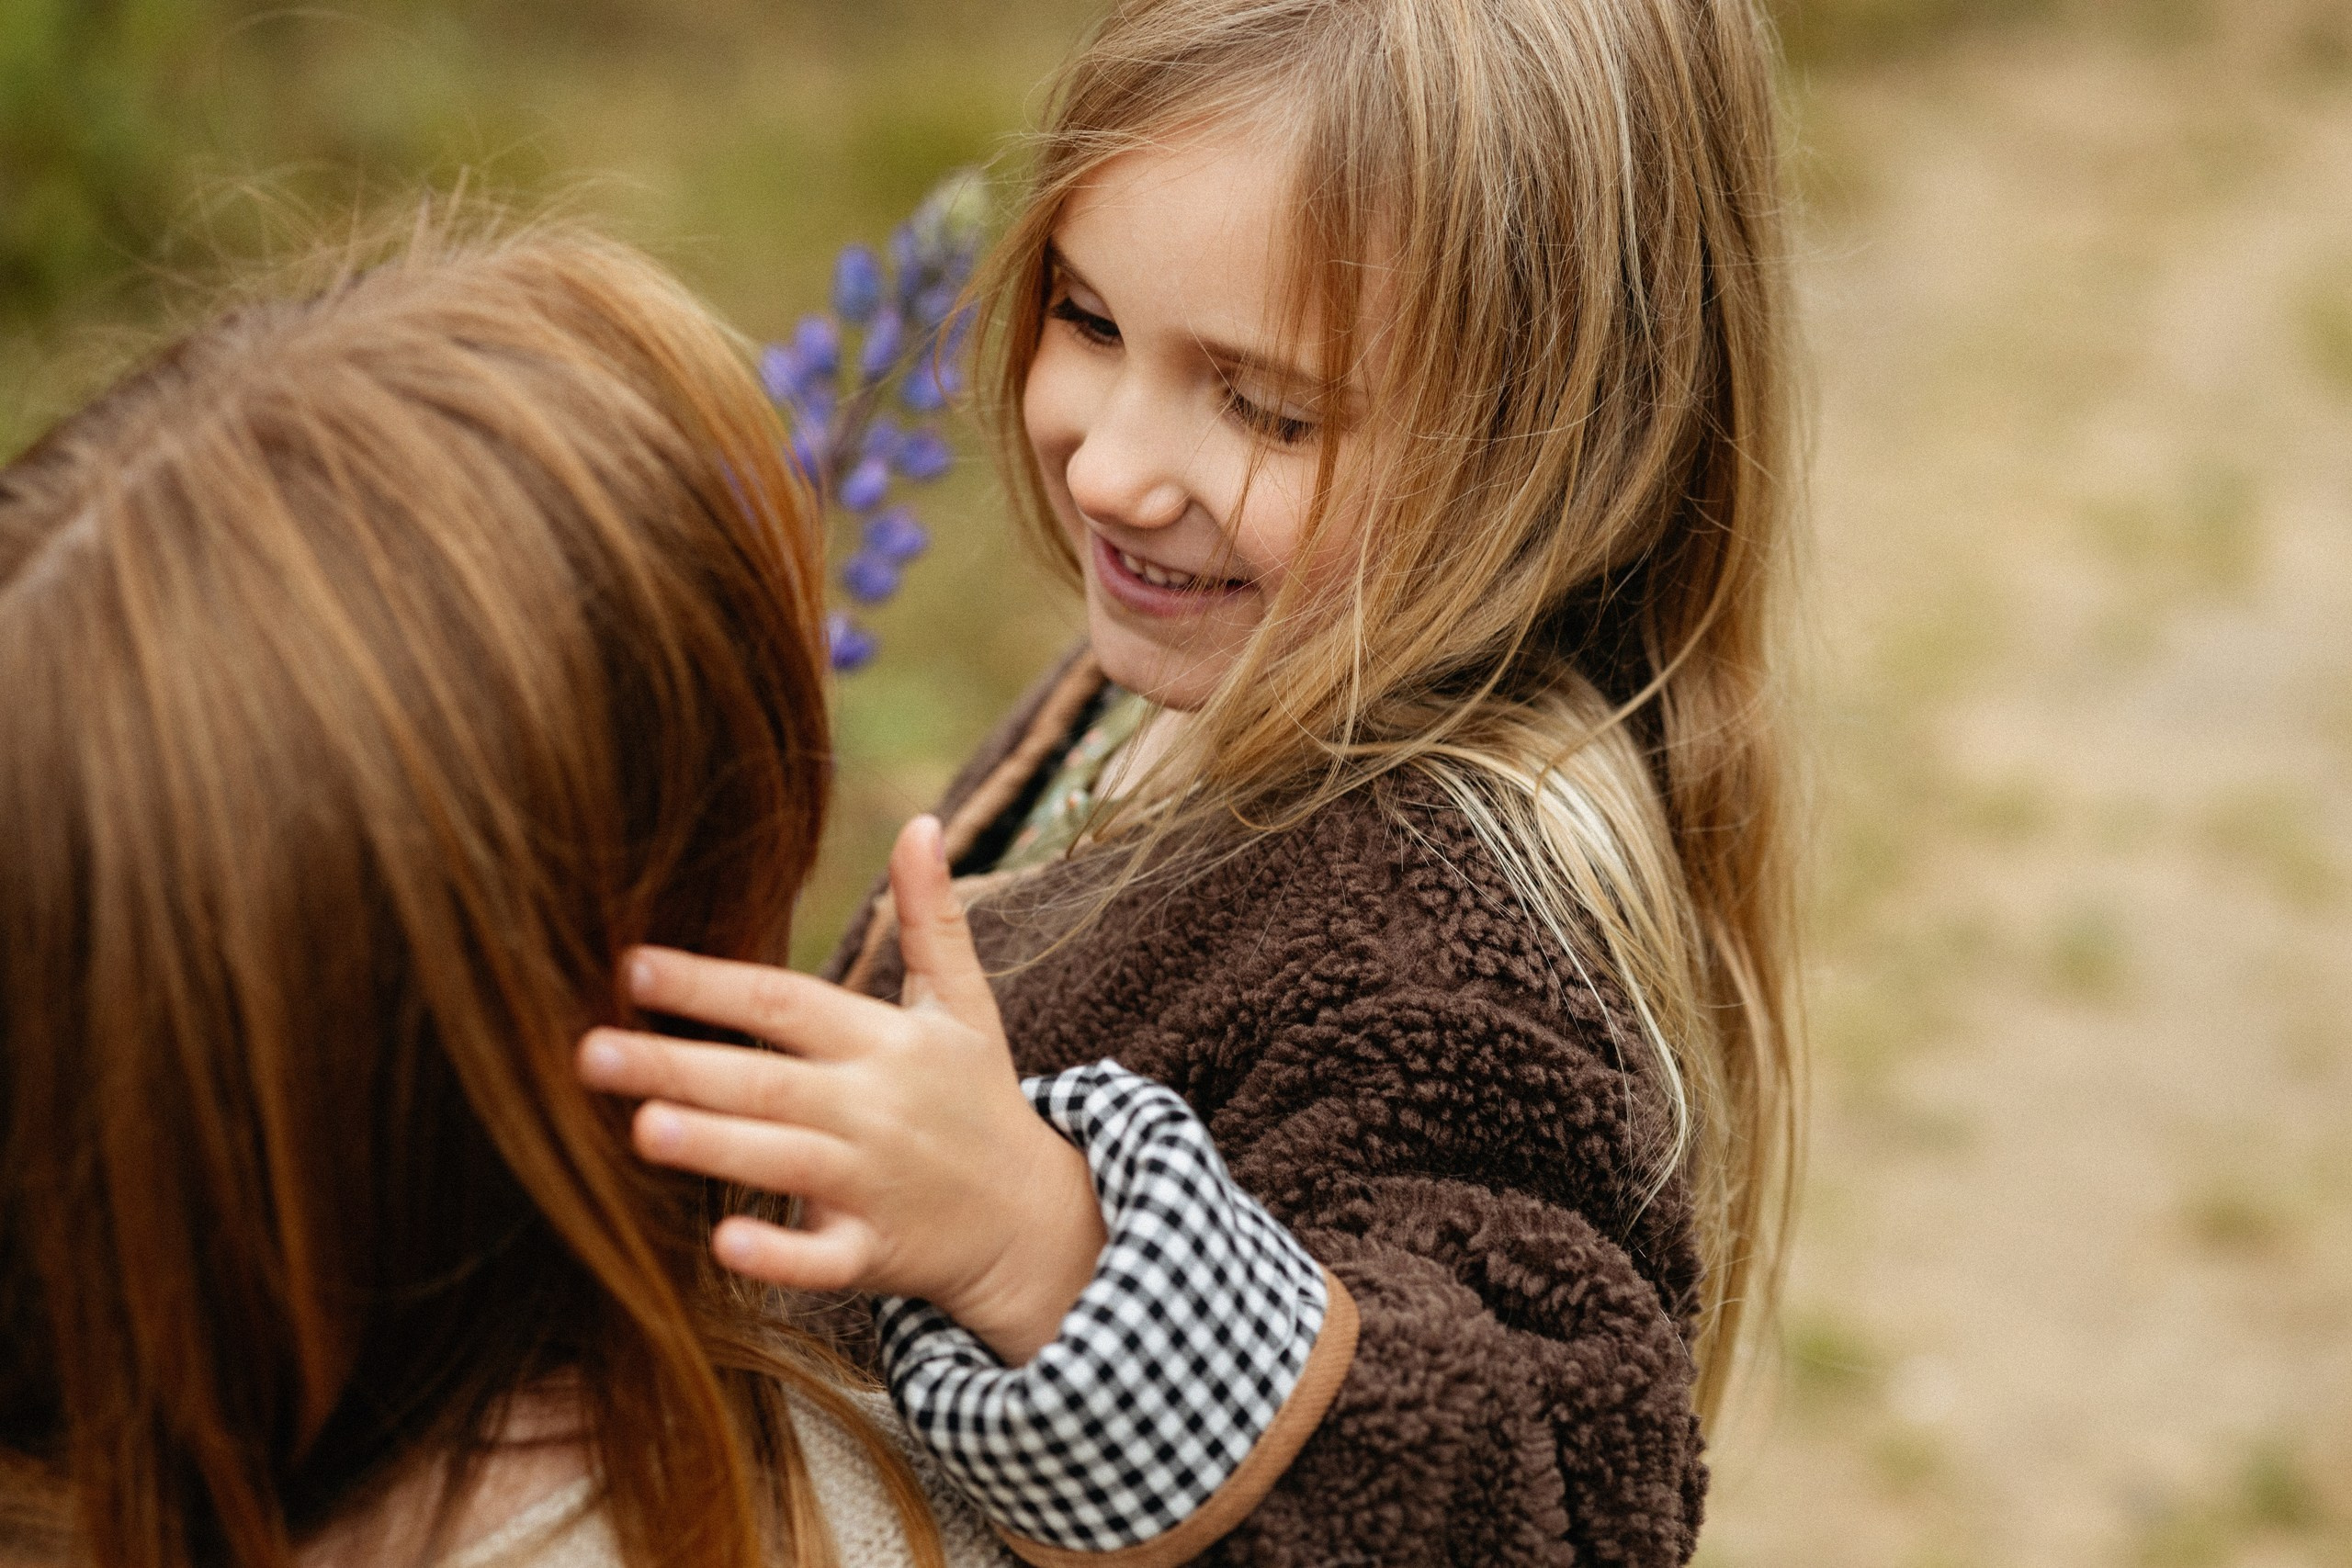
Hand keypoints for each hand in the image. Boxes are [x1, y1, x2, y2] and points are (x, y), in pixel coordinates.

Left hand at [576, 815, 1106, 1364]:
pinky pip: (824, 1259)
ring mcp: (876, 1184)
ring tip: (638, 1129)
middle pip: (767, 1080)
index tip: (631, 965)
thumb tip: (921, 823)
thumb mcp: (964, 1006)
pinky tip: (723, 1242)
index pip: (786, 1003)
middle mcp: (876, 1107)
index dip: (712, 983)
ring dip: (715, 1145)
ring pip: (785, 1161)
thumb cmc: (977, 1100)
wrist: (1034, 1220)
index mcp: (885, 1042)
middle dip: (678, 1065)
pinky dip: (780, 1255)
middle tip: (588, 1052)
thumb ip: (932, 918)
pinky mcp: (878, 1254)